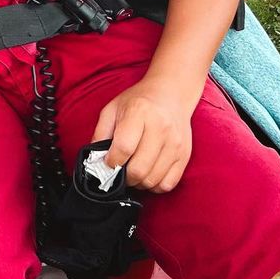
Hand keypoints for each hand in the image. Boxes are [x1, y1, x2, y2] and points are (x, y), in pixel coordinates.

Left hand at [92, 77, 194, 193]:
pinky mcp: (184, 155)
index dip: (112, 161)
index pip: (124, 147)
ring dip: (139, 183)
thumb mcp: (113, 108)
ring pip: (153, 180)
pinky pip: (168, 184)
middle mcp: (160, 127)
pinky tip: (149, 173)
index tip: (108, 162)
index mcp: (139, 111)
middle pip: (139, 169)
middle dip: (125, 177)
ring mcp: (175, 143)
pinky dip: (155, 185)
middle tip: (121, 171)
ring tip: (134, 172)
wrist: (171, 93)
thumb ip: (100, 133)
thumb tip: (94, 160)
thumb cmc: (138, 101)